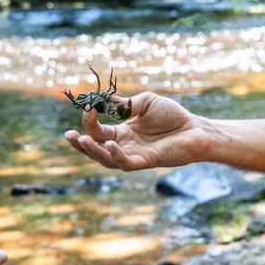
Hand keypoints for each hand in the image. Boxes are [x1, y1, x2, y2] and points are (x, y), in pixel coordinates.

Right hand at [63, 91, 211, 171]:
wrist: (196, 128)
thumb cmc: (173, 115)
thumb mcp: (146, 102)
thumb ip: (126, 104)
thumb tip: (105, 100)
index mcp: (123, 132)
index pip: (99, 131)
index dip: (90, 122)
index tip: (87, 109)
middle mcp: (125, 146)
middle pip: (96, 149)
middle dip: (81, 144)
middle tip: (68, 135)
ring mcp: (134, 155)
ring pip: (107, 159)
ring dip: (94, 151)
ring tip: (83, 141)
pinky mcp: (147, 161)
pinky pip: (127, 163)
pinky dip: (116, 156)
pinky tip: (112, 144)